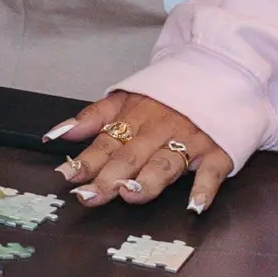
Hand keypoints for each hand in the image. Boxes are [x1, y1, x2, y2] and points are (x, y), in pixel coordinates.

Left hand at [51, 90, 235, 209]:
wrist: (220, 71)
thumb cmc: (168, 93)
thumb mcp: (126, 97)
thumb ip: (93, 117)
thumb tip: (57, 135)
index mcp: (135, 118)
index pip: (105, 143)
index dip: (86, 161)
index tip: (67, 177)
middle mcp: (159, 130)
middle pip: (130, 156)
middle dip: (109, 177)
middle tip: (89, 196)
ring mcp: (189, 141)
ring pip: (166, 163)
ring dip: (148, 180)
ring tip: (131, 195)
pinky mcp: (218, 150)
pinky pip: (212, 171)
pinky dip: (204, 187)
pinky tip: (195, 205)